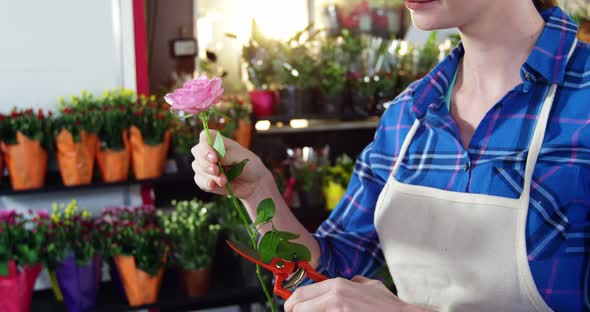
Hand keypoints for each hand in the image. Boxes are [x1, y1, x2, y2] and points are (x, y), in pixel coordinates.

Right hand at [191, 130, 269, 198]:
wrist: (253, 183)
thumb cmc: (249, 165)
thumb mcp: (242, 159)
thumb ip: (228, 157)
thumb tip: (217, 159)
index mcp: (219, 142)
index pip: (205, 136)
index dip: (206, 146)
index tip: (214, 157)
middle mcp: (209, 152)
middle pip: (197, 151)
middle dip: (206, 163)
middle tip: (217, 170)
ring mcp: (205, 165)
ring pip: (197, 167)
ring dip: (210, 175)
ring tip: (224, 181)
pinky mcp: (205, 179)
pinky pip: (199, 180)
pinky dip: (206, 183)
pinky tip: (213, 185)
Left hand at [284, 276, 430, 311]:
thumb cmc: (388, 306)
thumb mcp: (370, 286)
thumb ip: (355, 282)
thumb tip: (350, 282)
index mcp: (337, 285)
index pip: (301, 293)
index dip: (292, 304)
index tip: (292, 309)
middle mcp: (334, 295)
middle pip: (297, 305)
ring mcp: (336, 309)